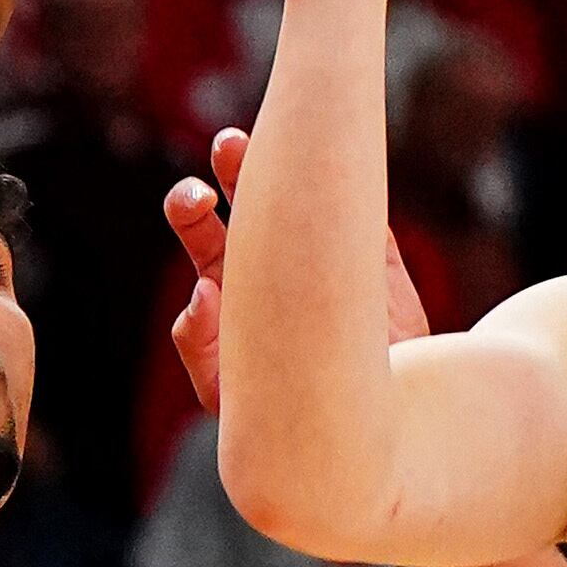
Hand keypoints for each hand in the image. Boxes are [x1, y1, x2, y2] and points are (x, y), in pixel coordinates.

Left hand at [167, 125, 431, 411]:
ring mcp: (323, 251)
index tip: (203, 207)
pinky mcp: (376, 257)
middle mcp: (270, 257)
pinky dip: (353, 183)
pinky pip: (362, 212)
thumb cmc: (284, 418)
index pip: (198, 231)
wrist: (369, 429)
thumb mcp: (228, 395)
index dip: (191, 211)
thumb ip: (201, 348)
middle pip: (243, 194)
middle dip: (234, 161)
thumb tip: (202, 291)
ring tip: (278, 138)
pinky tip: (345, 164)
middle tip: (231, 147)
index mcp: (227, 281)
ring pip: (298, 190)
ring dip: (283, 157)